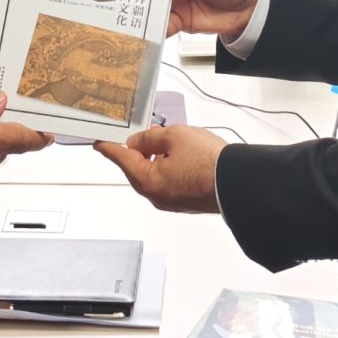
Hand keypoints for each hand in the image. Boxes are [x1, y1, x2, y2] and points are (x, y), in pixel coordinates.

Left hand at [94, 124, 225, 214]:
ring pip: (154, 175)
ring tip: (171, 142)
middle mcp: (156, 196)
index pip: (121, 158)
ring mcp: (171, 201)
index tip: (100, 143)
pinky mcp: (184, 202)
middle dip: (140, 151)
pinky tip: (182, 156)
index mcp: (148, 181)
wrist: (238, 183)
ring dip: (157, 158)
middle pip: (137, 169)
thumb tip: (138, 142)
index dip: (109, 147)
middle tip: (145, 135)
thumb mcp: (174, 136)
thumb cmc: (208, 162)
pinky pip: (168, 182)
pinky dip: (169, 167)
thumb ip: (150, 138)